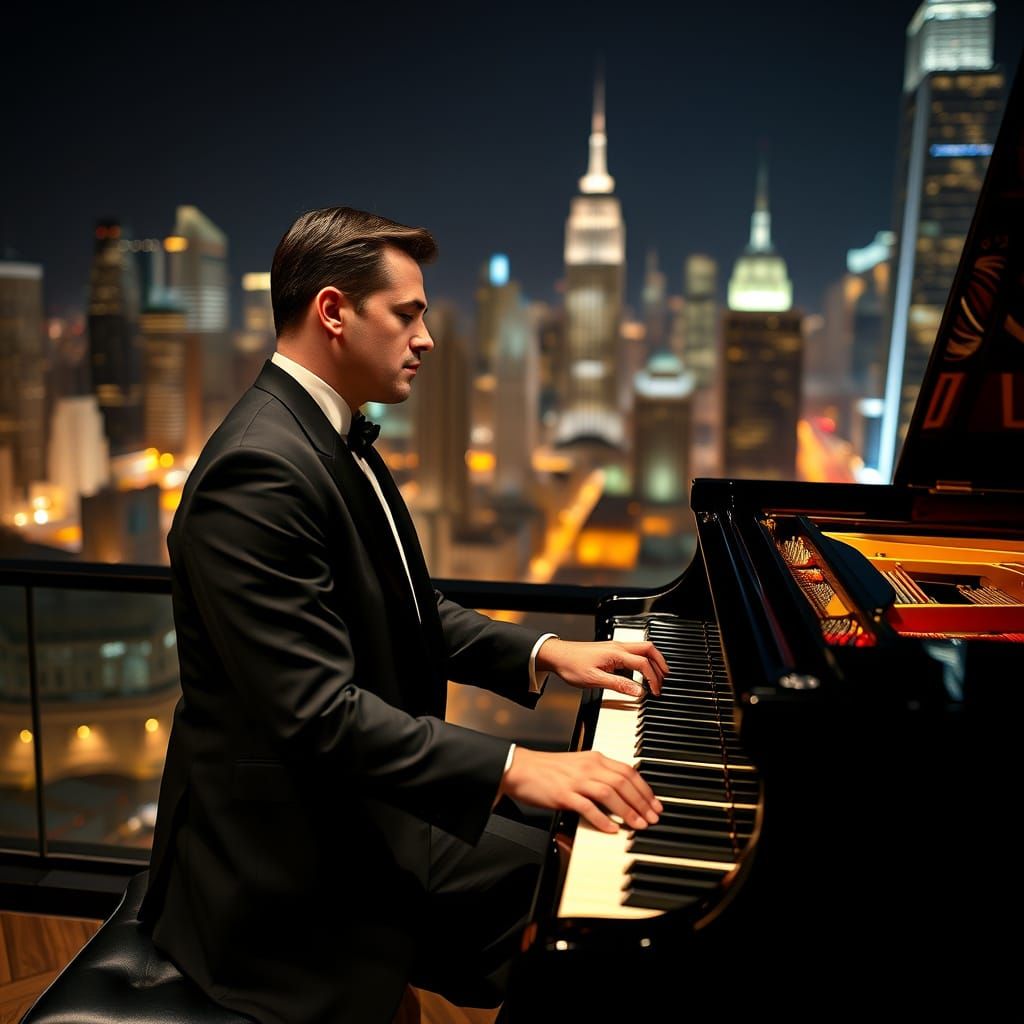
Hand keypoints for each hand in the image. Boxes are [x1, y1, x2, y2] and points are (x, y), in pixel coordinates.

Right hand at [499, 748, 662, 833]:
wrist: (520, 768)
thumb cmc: (547, 769)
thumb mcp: (578, 765)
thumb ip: (599, 774)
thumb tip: (622, 790)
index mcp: (594, 758)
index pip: (628, 771)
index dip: (644, 788)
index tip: (654, 803)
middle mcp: (588, 766)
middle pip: (623, 782)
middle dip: (642, 801)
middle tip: (652, 817)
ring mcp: (576, 780)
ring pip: (610, 793)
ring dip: (627, 810)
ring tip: (638, 824)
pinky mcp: (564, 794)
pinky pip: (588, 807)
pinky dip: (602, 819)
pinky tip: (611, 829)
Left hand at [535, 638, 668, 697]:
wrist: (557, 655)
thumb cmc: (571, 665)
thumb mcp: (594, 680)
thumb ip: (618, 685)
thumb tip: (638, 691)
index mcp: (616, 654)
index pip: (643, 664)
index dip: (653, 678)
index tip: (655, 691)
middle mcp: (618, 647)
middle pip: (649, 649)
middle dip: (660, 663)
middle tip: (665, 679)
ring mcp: (615, 647)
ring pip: (643, 648)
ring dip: (653, 660)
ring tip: (659, 674)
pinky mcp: (611, 650)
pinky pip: (634, 651)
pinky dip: (644, 659)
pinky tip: (643, 669)